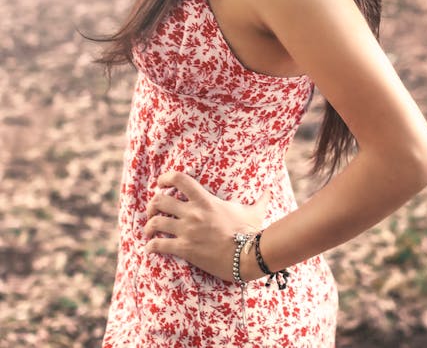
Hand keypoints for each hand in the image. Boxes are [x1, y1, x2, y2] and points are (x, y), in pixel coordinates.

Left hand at [144, 170, 270, 281]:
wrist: (247, 256)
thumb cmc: (250, 232)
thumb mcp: (254, 211)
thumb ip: (260, 199)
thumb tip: (269, 190)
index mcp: (206, 200)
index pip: (180, 179)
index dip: (166, 177)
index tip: (161, 183)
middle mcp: (193, 213)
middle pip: (160, 200)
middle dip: (152, 205)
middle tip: (152, 211)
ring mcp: (187, 231)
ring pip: (156, 222)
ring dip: (148, 226)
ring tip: (148, 231)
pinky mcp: (185, 249)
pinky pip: (159, 245)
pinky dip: (151, 246)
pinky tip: (150, 248)